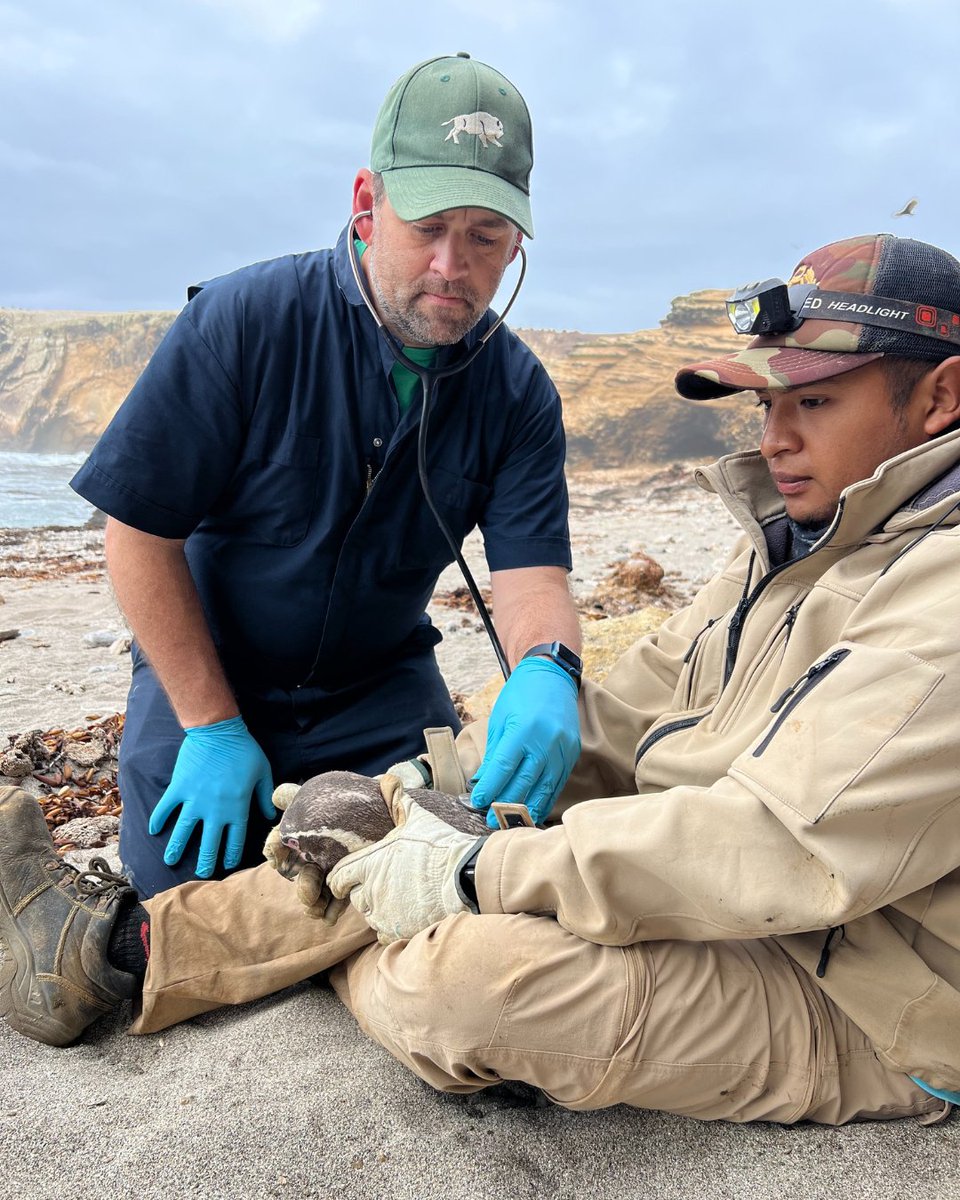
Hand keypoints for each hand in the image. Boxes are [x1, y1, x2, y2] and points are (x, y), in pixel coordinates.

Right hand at [148, 715, 275, 877]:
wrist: (217, 730)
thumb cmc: (243, 750)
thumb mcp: (263, 772)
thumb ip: (264, 796)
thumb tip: (269, 815)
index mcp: (236, 808)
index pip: (234, 840)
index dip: (231, 855)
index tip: (227, 865)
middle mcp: (214, 810)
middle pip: (209, 843)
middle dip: (205, 861)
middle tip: (201, 874)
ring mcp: (194, 800)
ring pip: (183, 831)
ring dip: (176, 848)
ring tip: (170, 861)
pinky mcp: (178, 788)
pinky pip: (166, 808)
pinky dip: (159, 819)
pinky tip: (154, 830)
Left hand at [328, 775, 483, 943]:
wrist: (465, 879)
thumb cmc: (439, 847)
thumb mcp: (417, 818)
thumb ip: (398, 801)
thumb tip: (389, 780)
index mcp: (368, 865)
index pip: (337, 878)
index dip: (341, 878)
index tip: (347, 879)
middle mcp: (370, 892)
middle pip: (355, 898)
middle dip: (365, 892)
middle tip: (386, 884)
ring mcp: (383, 915)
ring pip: (370, 917)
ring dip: (379, 910)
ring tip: (401, 898)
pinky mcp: (399, 932)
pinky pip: (385, 935)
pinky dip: (393, 928)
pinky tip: (409, 915)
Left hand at [469, 656, 580, 827]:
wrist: (551, 677)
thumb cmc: (520, 696)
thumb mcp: (500, 720)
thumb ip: (494, 753)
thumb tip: (482, 782)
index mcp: (523, 729)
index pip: (504, 767)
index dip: (491, 787)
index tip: (478, 802)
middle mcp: (546, 740)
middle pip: (525, 781)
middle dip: (506, 804)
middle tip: (492, 821)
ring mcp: (562, 748)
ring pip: (545, 787)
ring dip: (528, 808)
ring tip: (512, 823)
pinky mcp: (572, 753)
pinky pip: (558, 782)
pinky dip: (546, 798)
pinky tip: (534, 810)